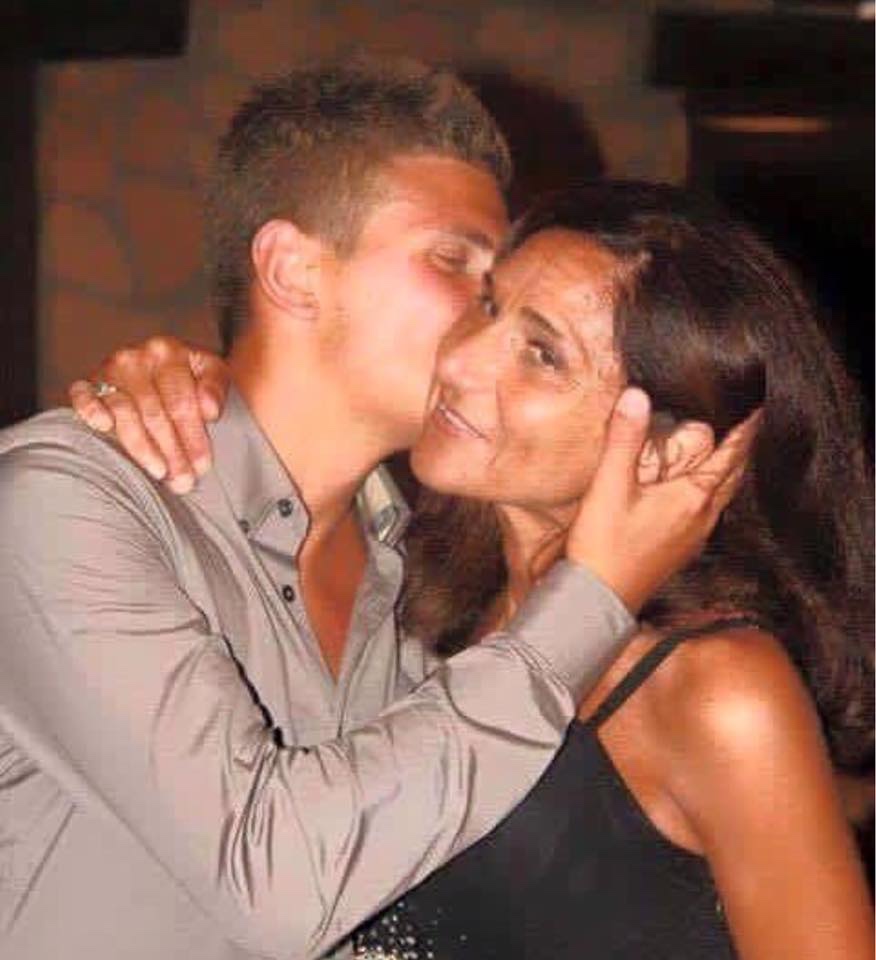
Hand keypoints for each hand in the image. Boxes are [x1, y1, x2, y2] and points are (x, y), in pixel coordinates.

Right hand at [69, 336, 229, 491]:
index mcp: (168, 352)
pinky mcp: (87, 383)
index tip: (203, 465)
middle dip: (171, 450)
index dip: (193, 436)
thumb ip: (215, 387)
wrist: (165, 368)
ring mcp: (109, 370)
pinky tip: (104, 427)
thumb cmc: (190, 377)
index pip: (181, 400)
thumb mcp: (212, 373)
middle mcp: (135, 357)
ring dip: (141, 446)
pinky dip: (90, 410)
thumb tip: (210, 410)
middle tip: (183, 480)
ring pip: (124, 412)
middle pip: (154, 411)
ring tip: (159, 472)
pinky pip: (82, 396)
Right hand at [567, 387, 759, 613]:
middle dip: (741, 449)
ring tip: (724, 453)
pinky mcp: (679, 549)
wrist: (597, 600)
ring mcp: (693, 536)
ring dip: (727, 472)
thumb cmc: (604, 547)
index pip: (730, 455)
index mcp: (692, 498)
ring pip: (722, 496)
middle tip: (746, 425)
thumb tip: (636, 396)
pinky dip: (710, 492)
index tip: (758, 407)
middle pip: (733, 475)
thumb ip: (624, 439)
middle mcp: (701, 518)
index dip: (745, 429)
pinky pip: (707, 512)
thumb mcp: (609, 486)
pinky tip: (693, 492)